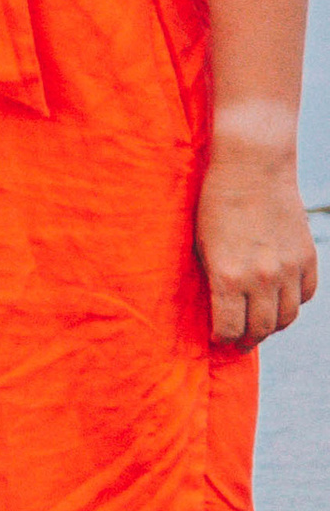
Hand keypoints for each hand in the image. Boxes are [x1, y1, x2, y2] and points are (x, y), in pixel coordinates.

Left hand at [197, 134, 317, 344]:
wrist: (251, 168)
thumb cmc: (216, 206)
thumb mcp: (202, 246)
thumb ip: (212, 281)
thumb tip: (216, 310)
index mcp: (228, 277)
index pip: (228, 329)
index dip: (221, 339)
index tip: (218, 339)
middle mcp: (262, 278)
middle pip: (260, 329)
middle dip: (246, 340)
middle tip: (239, 342)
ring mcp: (288, 268)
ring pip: (286, 317)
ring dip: (272, 326)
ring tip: (260, 325)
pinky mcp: (307, 257)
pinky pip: (306, 294)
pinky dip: (294, 302)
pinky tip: (280, 300)